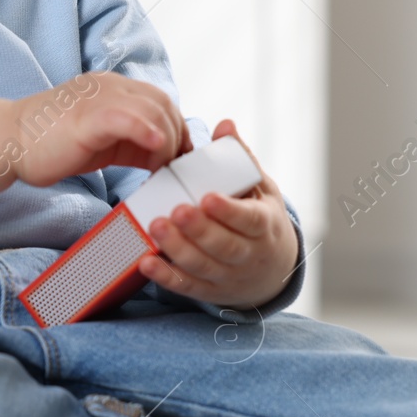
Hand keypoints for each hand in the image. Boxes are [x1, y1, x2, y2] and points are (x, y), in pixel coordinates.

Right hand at [9, 71, 188, 187]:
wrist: (8, 141)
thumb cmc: (49, 145)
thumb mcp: (101, 139)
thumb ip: (130, 140)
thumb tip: (160, 155)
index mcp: (113, 88)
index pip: (160, 101)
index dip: (177, 129)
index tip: (179, 157)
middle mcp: (110, 86)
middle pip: (163, 104)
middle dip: (176, 138)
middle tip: (170, 168)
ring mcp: (98, 98)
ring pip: (153, 111)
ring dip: (165, 143)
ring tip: (157, 168)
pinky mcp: (87, 117)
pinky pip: (127, 118)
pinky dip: (147, 132)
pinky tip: (155, 149)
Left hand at [137, 119, 299, 308]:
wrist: (271, 269)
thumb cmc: (259, 218)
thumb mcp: (260, 189)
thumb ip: (240, 159)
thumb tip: (225, 125)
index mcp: (264, 226)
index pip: (249, 220)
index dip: (229, 211)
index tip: (207, 198)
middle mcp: (248, 254)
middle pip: (224, 246)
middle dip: (199, 230)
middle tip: (176, 211)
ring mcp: (228, 276)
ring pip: (202, 266)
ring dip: (178, 249)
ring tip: (156, 227)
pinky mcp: (208, 291)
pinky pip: (186, 286)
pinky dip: (166, 276)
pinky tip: (146, 261)